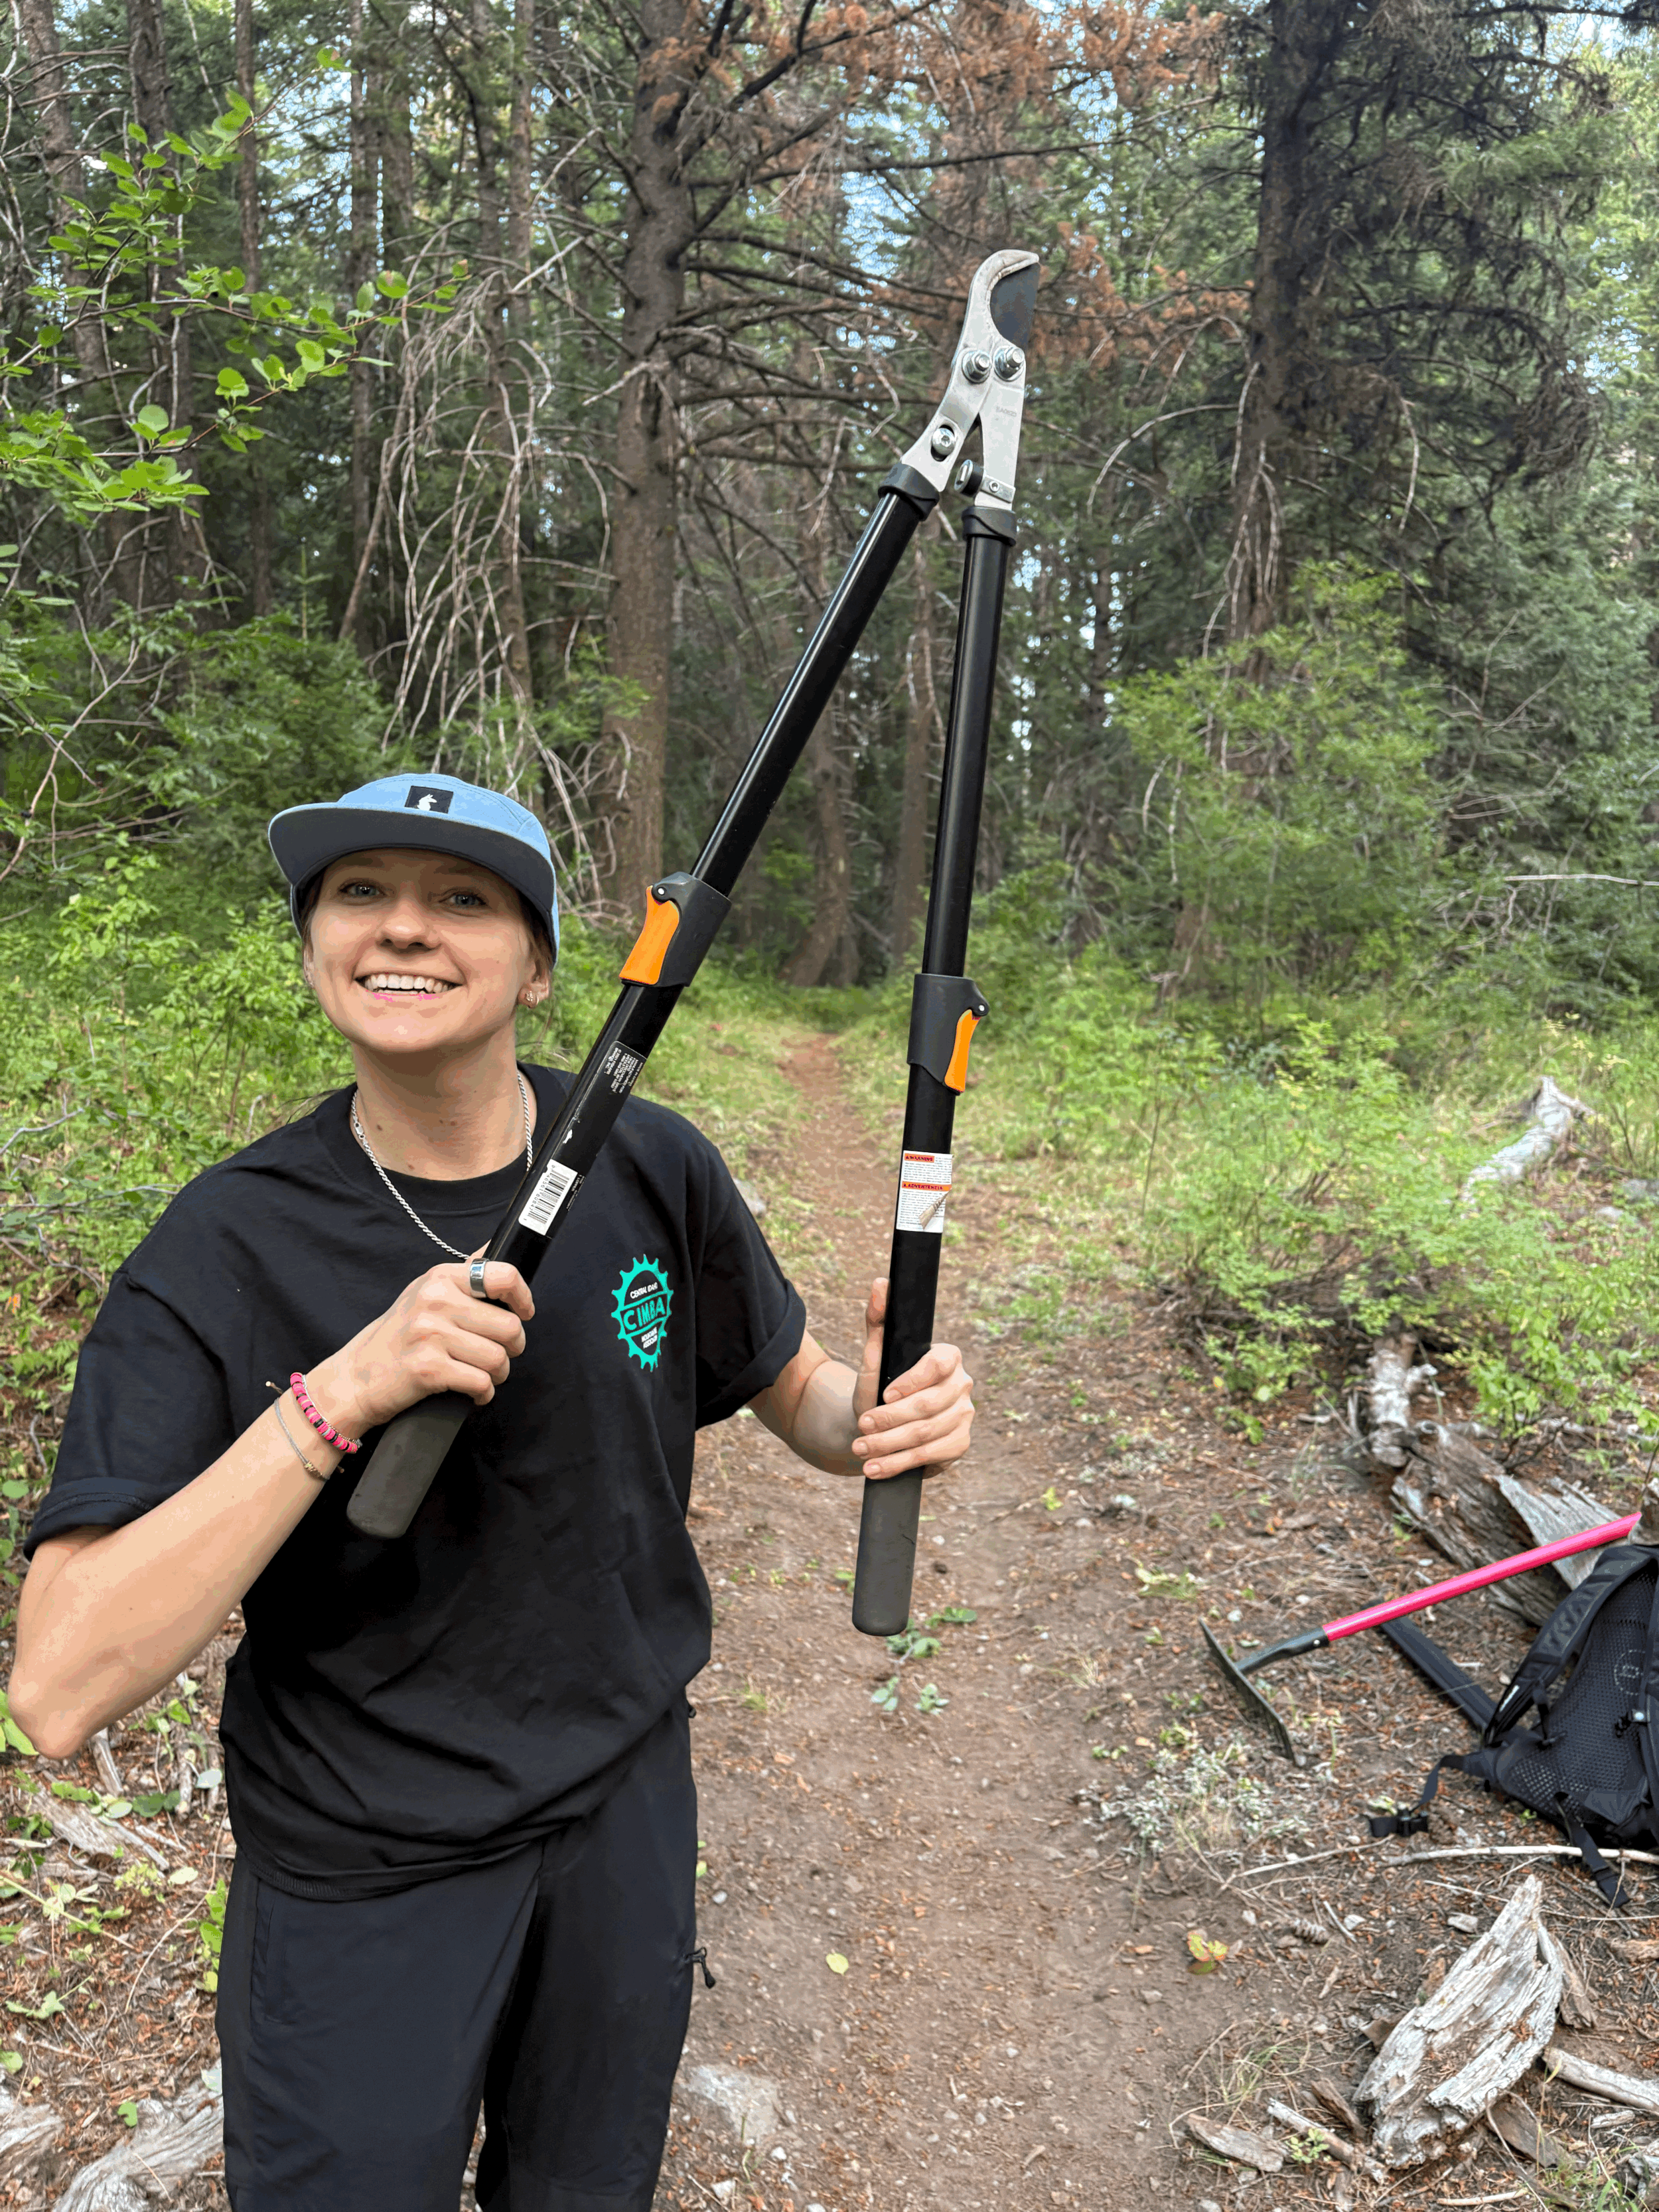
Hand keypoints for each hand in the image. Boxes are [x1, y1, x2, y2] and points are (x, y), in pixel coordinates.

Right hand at [307, 1253, 534, 1433]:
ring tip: (483, 1373)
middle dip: (513, 1347)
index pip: (503, 1276)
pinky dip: (484, 1393)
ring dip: (498, 1374)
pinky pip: (482, 1383)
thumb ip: (463, 1273)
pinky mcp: (428, 1369)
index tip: (524, 1312)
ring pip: (498, 1358)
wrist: (357, 1376)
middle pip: (510, 1326)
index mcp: (440, 1278)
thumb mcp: (425, 1292)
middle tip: (498, 1353)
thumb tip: (492, 1246)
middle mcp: (435, 1301)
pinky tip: (474, 1391)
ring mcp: (430, 1334)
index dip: (523, 1298)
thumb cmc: (399, 1335)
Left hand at [850, 1277, 974, 1480]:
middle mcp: (963, 1386)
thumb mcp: (874, 1355)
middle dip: (889, 1421)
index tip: (882, 1395)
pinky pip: (931, 1458)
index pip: (937, 1365)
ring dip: (889, 1446)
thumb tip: (881, 1283)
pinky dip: (899, 1465)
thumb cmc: (878, 1385)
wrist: (878, 1425)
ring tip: (861, 1451)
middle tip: (861, 1429)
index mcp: (948, 1358)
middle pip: (927, 1407)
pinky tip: (876, 1469)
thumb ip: (878, 1320)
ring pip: (926, 1436)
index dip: (911, 1382)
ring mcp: (964, 1418)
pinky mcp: (958, 1446)